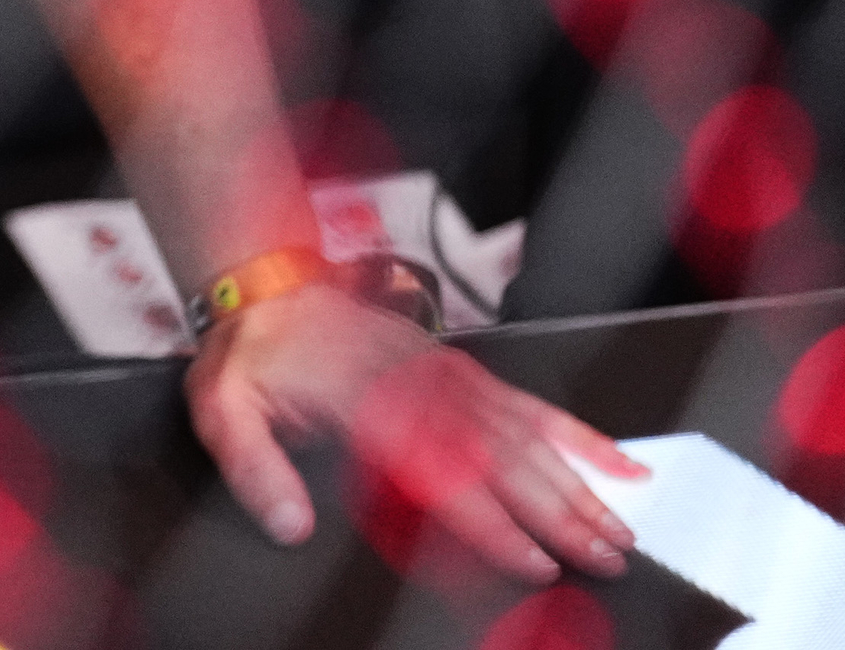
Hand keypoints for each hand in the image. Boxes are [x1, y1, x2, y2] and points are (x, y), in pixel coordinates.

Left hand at [186, 285, 639, 584]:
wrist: (266, 286)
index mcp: (367, 399)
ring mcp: (445, 374)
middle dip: (560, 510)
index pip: (442, 468)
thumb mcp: (225, 409)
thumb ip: (256, 469)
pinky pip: (525, 402)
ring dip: (577, 480)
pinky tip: (612, 459)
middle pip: (502, 454)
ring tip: (619, 525)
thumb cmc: (252, 353)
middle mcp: (418, 385)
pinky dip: (574, 432)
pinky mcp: (459, 369)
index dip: (491, 519)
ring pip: (524, 432)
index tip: (532, 557)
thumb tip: (290, 523)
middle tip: (605, 554)